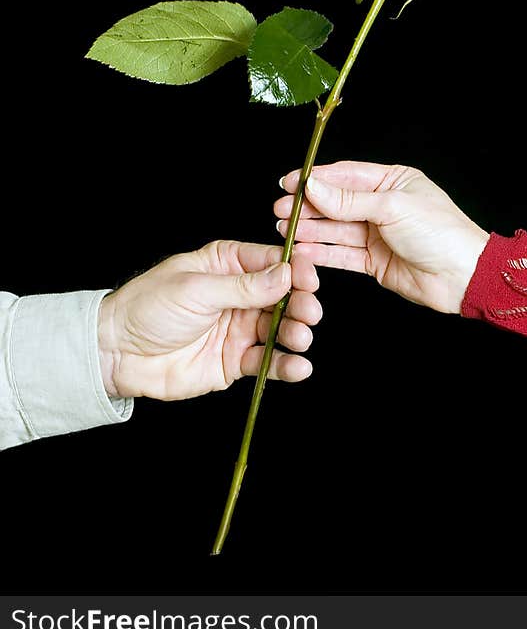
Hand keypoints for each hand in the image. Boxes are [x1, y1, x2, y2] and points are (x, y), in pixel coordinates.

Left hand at [98, 241, 321, 399]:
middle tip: (308, 312)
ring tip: (300, 337)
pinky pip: (268, 361)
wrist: (116, 354)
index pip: (273, 261)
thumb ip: (243, 286)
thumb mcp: (195, 289)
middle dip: (300, 303)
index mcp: (228, 265)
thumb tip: (285, 275)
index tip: (308, 280)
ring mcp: (240, 328)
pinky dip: (287, 365)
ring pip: (281, 328)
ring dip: (296, 332)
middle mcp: (240, 295)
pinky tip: (299, 367)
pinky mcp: (236, 360)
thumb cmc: (146, 308)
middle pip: (284, 296)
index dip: (295, 270)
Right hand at [275, 162, 488, 314]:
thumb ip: (349, 200)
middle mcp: (383, 206)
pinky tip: (302, 250)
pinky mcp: (376, 262)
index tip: (289, 182)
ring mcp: (378, 235)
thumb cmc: (439, 232)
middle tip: (281, 209)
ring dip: (311, 229)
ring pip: (337, 230)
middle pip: (337, 203)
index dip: (316, 179)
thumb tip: (314, 187)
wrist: (462, 275)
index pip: (346, 175)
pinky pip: (343, 255)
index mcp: (393, 181)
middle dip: (309, 206)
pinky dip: (322, 253)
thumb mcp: (392, 207)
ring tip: (285, 229)